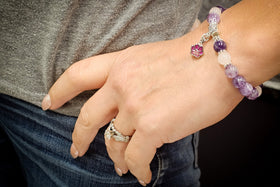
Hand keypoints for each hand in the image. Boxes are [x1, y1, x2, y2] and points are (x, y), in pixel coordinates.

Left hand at [42, 33, 242, 184]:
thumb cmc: (195, 57)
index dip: (60, 90)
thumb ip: (136, 80)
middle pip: (88, 117)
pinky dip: (138, 170)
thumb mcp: (152, 58)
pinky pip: (136, 158)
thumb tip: (132, 105)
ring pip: (115, 142)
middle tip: (77, 149)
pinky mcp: (153, 127)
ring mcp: (135, 107)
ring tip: (122, 166)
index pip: (78, 75)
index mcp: (121, 64)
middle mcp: (122, 85)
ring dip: (117, 158)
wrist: (222, 57)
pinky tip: (142, 175)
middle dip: (79, 137)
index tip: (50, 102)